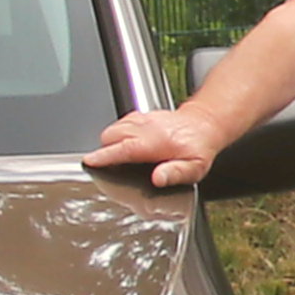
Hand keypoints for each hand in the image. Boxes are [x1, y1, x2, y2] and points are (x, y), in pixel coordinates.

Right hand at [80, 105, 235, 189]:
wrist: (205, 124)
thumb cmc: (199, 148)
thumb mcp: (194, 168)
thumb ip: (174, 174)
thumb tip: (157, 179)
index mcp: (155, 142)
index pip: (122, 148)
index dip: (103, 156)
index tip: (89, 162)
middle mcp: (146, 128)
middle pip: (110, 135)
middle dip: (104, 149)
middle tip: (106, 164)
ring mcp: (143, 119)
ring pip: (113, 127)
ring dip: (109, 140)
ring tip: (113, 156)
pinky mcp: (142, 115)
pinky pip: (121, 122)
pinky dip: (117, 132)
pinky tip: (124, 142)